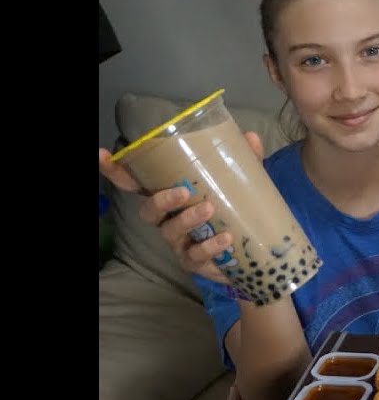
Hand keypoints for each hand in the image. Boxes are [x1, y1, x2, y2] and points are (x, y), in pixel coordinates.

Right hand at [97, 131, 264, 283]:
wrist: (255, 255)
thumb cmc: (236, 212)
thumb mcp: (242, 184)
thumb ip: (245, 162)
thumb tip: (251, 137)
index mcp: (172, 196)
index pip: (138, 184)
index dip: (116, 171)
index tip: (101, 155)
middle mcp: (168, 219)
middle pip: (149, 210)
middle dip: (161, 200)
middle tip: (184, 192)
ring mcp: (179, 242)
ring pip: (171, 231)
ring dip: (187, 220)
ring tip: (209, 209)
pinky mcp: (194, 262)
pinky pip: (195, 255)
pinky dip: (209, 246)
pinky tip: (225, 238)